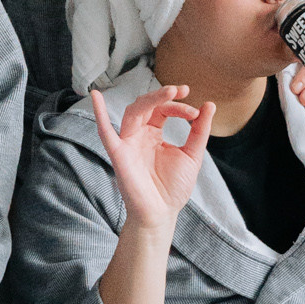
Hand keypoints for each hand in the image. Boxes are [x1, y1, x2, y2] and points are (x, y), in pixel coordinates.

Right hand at [89, 83, 215, 238]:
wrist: (161, 214)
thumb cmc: (173, 188)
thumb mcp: (192, 155)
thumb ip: (199, 131)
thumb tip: (209, 105)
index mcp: (153, 134)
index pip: (163, 110)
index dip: (179, 107)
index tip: (196, 113)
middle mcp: (138, 135)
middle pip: (147, 106)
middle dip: (164, 96)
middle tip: (181, 89)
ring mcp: (127, 143)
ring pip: (133, 112)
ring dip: (150, 99)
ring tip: (170, 91)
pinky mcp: (118, 154)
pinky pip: (105, 132)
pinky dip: (98, 114)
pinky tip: (95, 95)